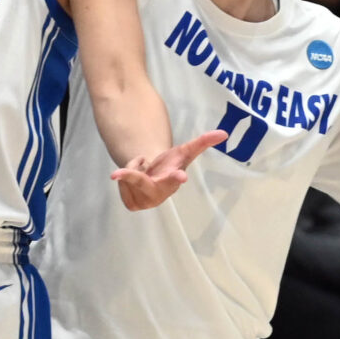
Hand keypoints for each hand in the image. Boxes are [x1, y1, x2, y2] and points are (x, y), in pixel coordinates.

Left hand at [111, 127, 225, 209]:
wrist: (156, 178)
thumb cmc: (172, 164)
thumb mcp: (185, 151)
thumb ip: (203, 142)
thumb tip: (224, 133)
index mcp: (173, 180)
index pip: (176, 178)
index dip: (177, 177)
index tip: (181, 177)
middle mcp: (159, 194)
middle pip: (139, 180)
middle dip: (131, 174)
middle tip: (114, 174)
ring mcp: (144, 202)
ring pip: (126, 175)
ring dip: (133, 167)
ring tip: (145, 170)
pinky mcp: (131, 204)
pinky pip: (121, 182)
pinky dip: (126, 175)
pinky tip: (137, 179)